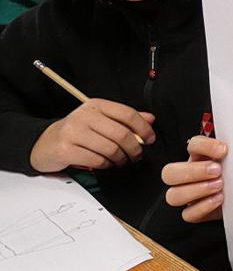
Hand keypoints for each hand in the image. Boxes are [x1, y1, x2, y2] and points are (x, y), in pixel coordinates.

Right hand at [30, 99, 154, 172]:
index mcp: (96, 105)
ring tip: (121, 161)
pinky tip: (105, 164)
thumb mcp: (100, 120)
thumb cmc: (77, 132)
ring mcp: (73, 132)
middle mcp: (84, 116)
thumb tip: (150, 119)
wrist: (44, 143)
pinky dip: (106, 165)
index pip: (127, 114)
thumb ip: (125, 119)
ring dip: (121, 159)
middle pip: (122, 134)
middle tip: (136, 156)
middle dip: (134, 149)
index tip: (150, 139)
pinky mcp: (65, 150)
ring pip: (111, 149)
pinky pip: (97, 160)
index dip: (143, 128)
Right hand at [161, 136, 226, 222]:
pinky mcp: (195, 213)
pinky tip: (218, 199)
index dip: (205, 146)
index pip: (192, 145)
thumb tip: (229, 146)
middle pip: (169, 173)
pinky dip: (203, 207)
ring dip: (196, 190)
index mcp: (199, 156)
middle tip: (217, 170)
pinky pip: (188, 214)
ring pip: (173, 196)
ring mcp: (189, 195)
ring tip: (219, 186)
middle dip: (193, 171)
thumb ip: (229, 151)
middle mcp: (189, 175)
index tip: (223, 150)